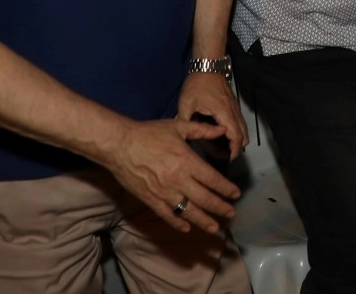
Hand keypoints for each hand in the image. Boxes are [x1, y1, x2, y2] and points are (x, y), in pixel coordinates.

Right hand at [103, 119, 241, 235]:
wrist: (119, 145)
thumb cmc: (149, 133)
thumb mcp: (178, 127)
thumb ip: (202, 130)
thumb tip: (222, 130)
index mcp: (187, 161)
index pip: (212, 179)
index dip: (226, 188)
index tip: (236, 194)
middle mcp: (178, 179)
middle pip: (204, 198)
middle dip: (220, 207)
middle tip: (231, 213)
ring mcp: (164, 192)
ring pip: (188, 211)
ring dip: (203, 221)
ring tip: (214, 227)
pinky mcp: (150, 199)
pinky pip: (166, 215)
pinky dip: (177, 223)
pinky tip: (186, 229)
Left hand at [177, 72, 248, 159]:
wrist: (208, 66)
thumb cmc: (197, 84)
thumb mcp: (186, 103)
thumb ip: (183, 121)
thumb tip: (179, 136)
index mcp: (223, 113)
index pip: (235, 135)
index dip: (234, 150)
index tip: (228, 160)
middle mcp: (233, 112)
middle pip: (243, 134)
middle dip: (236, 148)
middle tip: (225, 157)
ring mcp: (235, 108)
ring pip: (243, 129)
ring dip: (237, 140)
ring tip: (223, 149)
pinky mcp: (233, 106)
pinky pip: (239, 123)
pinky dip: (235, 132)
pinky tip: (222, 135)